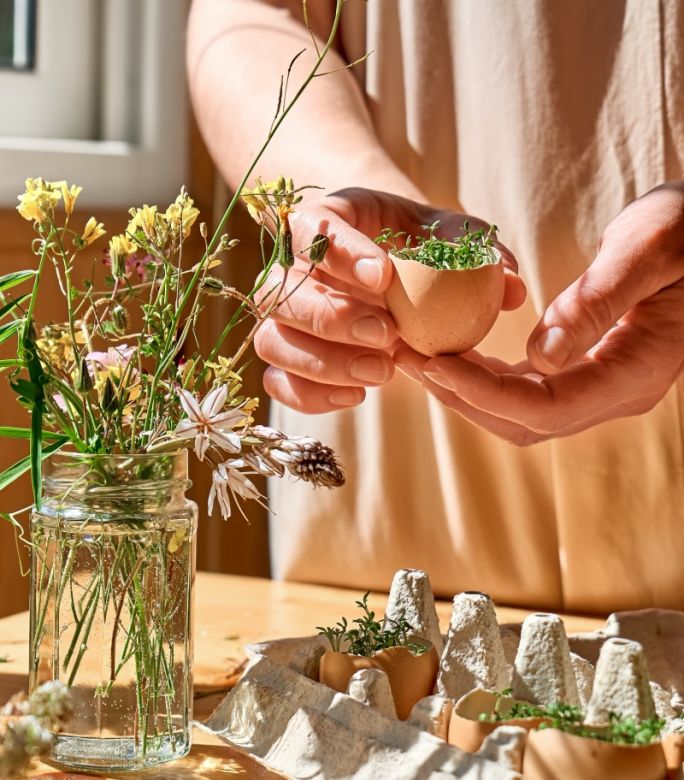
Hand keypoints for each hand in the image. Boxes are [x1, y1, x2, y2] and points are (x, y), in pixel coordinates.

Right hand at [254, 187, 525, 412]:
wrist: (384, 264)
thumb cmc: (414, 243)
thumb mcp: (447, 234)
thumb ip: (476, 252)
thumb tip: (511, 286)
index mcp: (322, 220)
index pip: (311, 228)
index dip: (340, 253)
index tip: (383, 276)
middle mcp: (289, 267)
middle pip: (279, 293)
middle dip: (331, 319)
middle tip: (387, 336)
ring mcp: (281, 315)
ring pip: (272, 340)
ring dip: (323, 364)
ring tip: (382, 371)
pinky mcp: (286, 353)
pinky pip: (278, 381)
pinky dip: (311, 395)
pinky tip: (357, 395)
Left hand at [396, 183, 683, 443]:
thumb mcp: (647, 248)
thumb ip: (596, 302)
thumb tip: (540, 357)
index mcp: (634, 372)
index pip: (544, 405)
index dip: (483, 391)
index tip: (432, 362)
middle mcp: (616, 393)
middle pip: (524, 420)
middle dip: (460, 395)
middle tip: (407, 359)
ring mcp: (602, 387)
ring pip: (520, 412)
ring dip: (465, 389)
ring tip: (416, 355)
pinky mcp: (587, 372)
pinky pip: (527, 390)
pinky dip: (485, 376)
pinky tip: (452, 350)